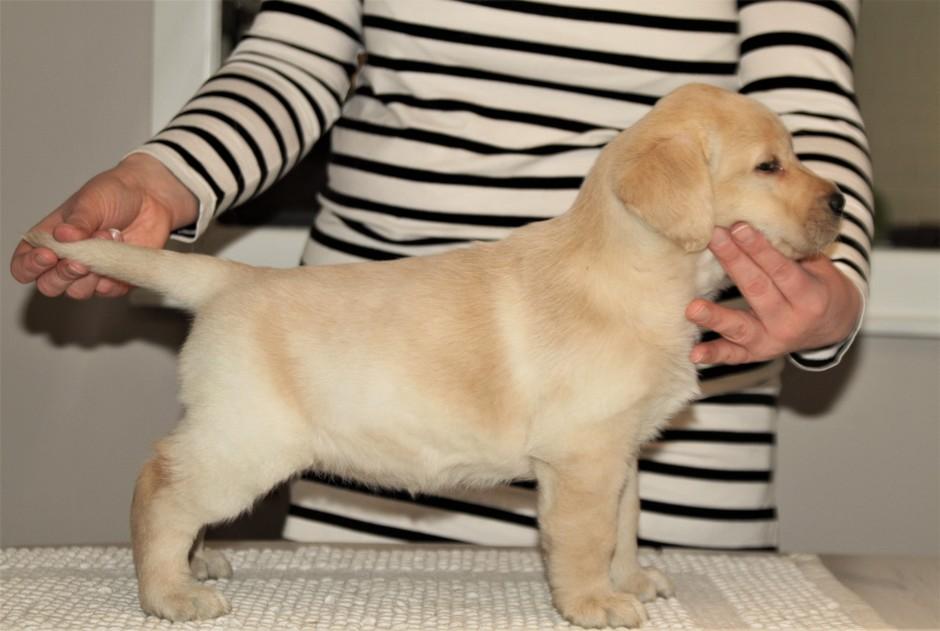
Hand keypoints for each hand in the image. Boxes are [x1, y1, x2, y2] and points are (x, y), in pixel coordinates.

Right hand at [10, 154, 197, 298]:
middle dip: (63, 275)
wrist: (150, 197)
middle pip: (49, 285)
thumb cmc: (114, 194)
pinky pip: (108, 292)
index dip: (31, 266)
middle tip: (79, 260)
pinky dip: (114, 277)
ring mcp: (91, 271)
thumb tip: (62, 236)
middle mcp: (67, 258)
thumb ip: (78, 221)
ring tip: (108, 240)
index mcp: (49, 238)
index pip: (24, 264)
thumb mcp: (91, 201)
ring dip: (92, 272)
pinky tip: (122, 252)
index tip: (48, 255)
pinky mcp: (115, 279)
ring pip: (78, 292)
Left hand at [686, 223, 861, 364]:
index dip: (759, 249)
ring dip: (715, 317)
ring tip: (692, 308)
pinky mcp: (756, 354)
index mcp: (810, 297)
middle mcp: (791, 322)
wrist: (833, 327)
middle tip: (714, 238)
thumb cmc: (820, 287)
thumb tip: (760, 221)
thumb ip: (792, 252)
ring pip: (740, 327)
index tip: (738, 227)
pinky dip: (714, 354)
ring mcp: (772, 341)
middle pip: (757, 289)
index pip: (781, 270)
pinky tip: (694, 353)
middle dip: (734, 261)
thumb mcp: (819, 268)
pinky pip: (733, 355)